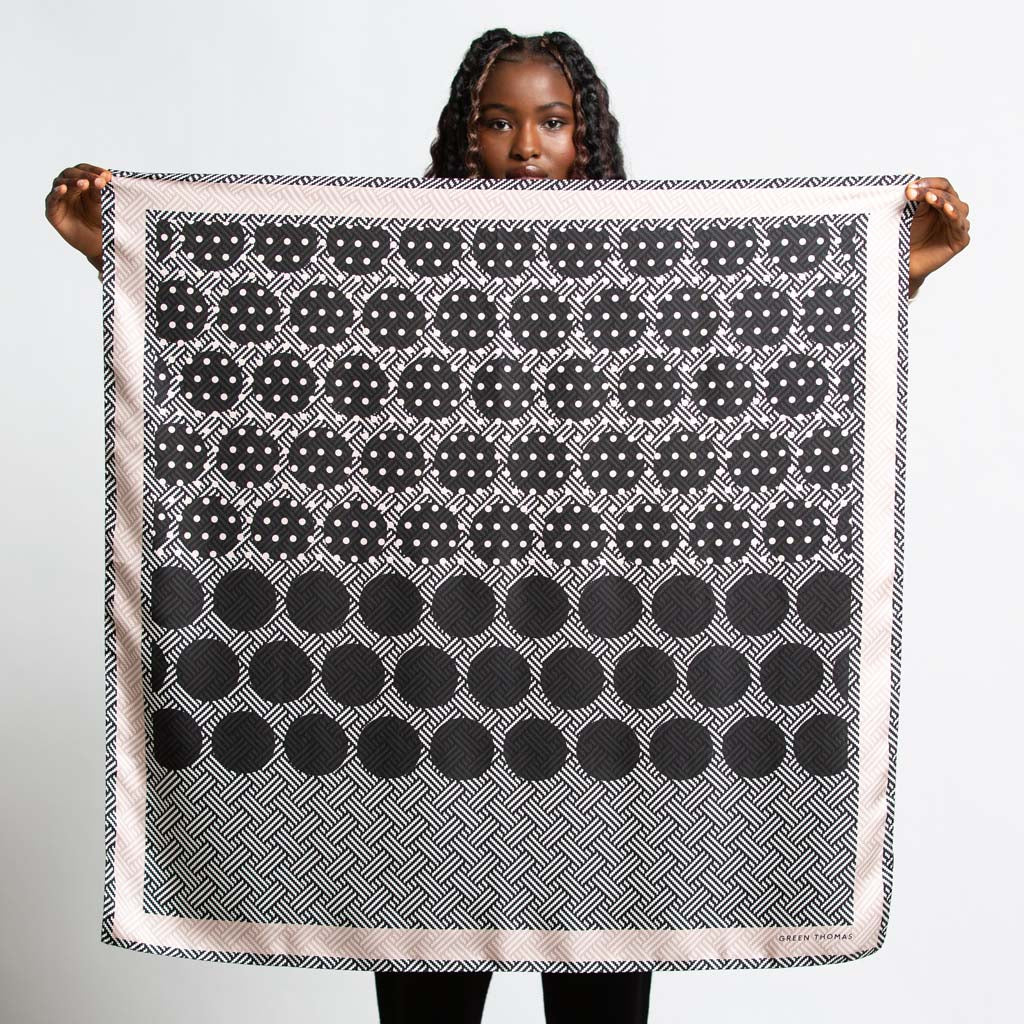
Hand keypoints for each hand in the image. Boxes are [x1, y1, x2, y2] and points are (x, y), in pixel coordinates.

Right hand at [45, 163, 111, 272]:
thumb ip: (101, 190)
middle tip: (99, 180)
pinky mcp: (52, 211)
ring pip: (60, 183)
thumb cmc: (101, 220)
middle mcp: (67, 187)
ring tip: (84, 183)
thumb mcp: (103, 203)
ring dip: (72, 182)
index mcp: (80, 182)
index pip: (84, 170)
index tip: (107, 175)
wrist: (98, 244)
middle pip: (71, 174)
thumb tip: (105, 177)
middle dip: (85, 176)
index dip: (94, 170)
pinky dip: (56, 193)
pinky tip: (63, 189)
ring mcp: (59, 199)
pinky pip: (52, 199)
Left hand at [905, 176, 970, 297]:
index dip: (928, 183)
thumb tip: (908, 176)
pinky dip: (955, 216)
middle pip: (949, 194)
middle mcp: (951, 211)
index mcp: (941, 202)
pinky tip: (947, 211)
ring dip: (944, 200)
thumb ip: (912, 197)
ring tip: (931, 198)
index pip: (941, 185)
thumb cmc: (903, 238)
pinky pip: (960, 226)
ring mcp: (956, 226)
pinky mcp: (959, 240)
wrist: (900, 264)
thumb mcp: (906, 214)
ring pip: (957, 207)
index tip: (909, 187)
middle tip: (912, 193)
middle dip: (931, 192)